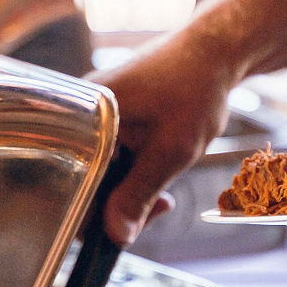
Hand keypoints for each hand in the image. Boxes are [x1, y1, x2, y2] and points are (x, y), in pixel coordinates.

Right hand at [91, 26, 239, 244]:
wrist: (214, 50)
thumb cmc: (195, 89)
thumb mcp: (171, 151)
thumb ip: (140, 194)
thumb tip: (116, 236)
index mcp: (84, 119)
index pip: (72, 187)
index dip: (98, 218)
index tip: (131, 228)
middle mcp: (79, 115)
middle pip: (84, 182)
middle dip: (121, 203)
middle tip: (162, 205)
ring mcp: (92, 115)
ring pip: (100, 171)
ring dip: (131, 187)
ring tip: (167, 186)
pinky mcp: (108, 116)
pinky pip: (109, 155)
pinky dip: (133, 168)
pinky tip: (159, 164)